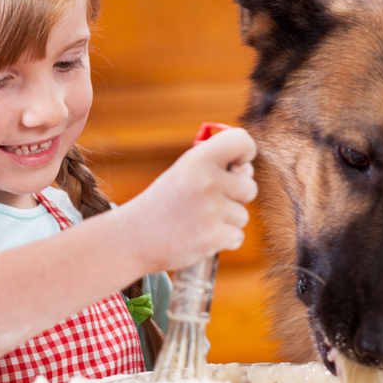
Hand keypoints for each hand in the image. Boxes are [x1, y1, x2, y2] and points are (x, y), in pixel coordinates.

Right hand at [121, 127, 257, 272]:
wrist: (133, 238)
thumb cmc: (163, 204)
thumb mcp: (182, 173)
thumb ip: (214, 166)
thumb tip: (247, 169)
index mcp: (198, 159)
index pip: (242, 141)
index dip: (246, 153)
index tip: (237, 165)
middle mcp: (207, 181)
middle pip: (250, 187)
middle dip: (235, 197)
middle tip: (207, 202)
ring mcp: (211, 210)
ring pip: (243, 215)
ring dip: (226, 221)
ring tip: (198, 221)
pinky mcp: (214, 237)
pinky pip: (237, 236)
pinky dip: (223, 240)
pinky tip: (201, 236)